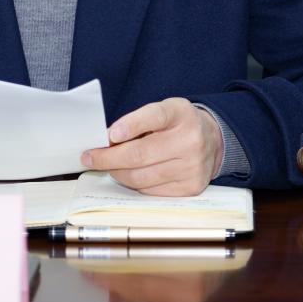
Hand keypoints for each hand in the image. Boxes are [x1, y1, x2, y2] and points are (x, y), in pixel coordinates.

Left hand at [80, 97, 223, 195]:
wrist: (213, 140)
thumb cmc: (178, 124)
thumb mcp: (162, 111)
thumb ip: (137, 121)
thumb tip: (105, 142)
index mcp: (180, 113)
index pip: (154, 117)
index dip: (130, 126)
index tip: (109, 135)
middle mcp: (190, 140)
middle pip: (140, 154)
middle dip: (108, 158)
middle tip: (90, 157)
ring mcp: (192, 166)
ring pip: (141, 177)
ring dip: (117, 172)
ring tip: (107, 166)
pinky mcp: (190, 187)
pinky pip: (150, 190)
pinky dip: (134, 183)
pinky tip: (128, 174)